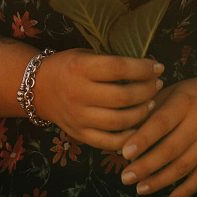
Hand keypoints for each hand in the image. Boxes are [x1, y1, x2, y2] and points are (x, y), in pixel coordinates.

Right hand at [35, 49, 163, 150]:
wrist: (38, 89)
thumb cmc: (68, 67)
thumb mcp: (85, 55)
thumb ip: (111, 62)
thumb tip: (148, 67)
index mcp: (80, 68)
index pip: (119, 68)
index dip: (143, 69)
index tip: (158, 67)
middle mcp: (78, 94)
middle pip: (123, 96)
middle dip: (147, 90)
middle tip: (157, 85)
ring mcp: (78, 117)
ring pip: (120, 121)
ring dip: (142, 113)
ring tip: (151, 103)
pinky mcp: (79, 135)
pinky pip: (110, 141)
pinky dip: (129, 136)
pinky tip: (139, 126)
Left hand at [118, 74, 196, 196]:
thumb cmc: (194, 94)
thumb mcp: (172, 91)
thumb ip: (150, 111)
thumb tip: (124, 136)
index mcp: (184, 102)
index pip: (161, 123)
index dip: (143, 139)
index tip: (124, 153)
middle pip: (171, 149)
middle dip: (146, 166)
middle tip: (125, 177)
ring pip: (184, 166)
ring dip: (160, 181)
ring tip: (139, 188)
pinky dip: (187, 190)